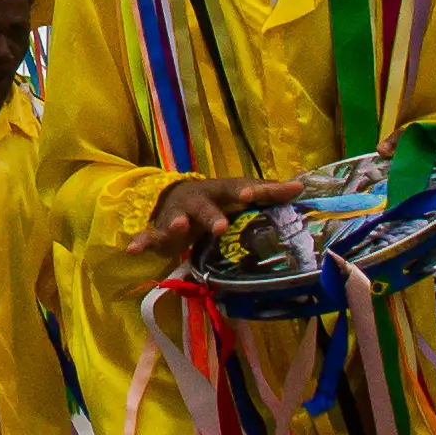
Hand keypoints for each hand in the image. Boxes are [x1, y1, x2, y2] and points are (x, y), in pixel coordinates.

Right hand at [131, 172, 303, 258]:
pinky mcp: (160, 231)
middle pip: (204, 206)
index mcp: (220, 192)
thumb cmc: (217, 200)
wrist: (175, 199)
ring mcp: (176, 215)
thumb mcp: (239, 194)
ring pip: (175, 219)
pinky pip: (148, 236)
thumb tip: (302, 185)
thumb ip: (268, 192)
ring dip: (176, 224)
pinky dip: (141, 242)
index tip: (250, 195)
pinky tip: (133, 249)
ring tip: (177, 229)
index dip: (242, 192)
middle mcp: (197, 201)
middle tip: (221, 227)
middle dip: (211, 216)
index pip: (234, 189)